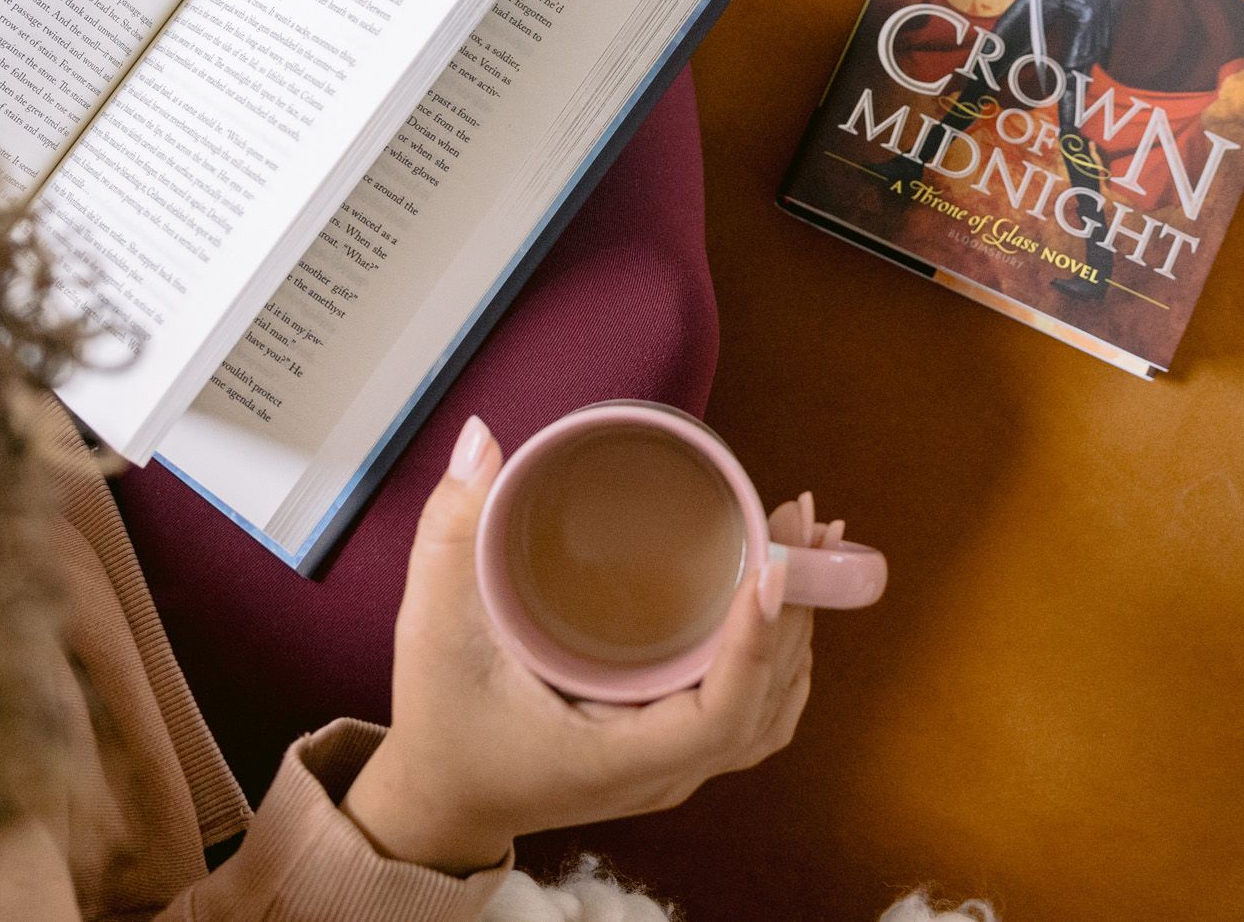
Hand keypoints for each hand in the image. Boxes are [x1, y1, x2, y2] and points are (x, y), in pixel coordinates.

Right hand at [339, 416, 816, 874]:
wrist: (439, 801)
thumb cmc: (440, 724)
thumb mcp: (433, 626)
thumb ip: (452, 532)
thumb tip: (482, 441)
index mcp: (616, 759)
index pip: (721, 716)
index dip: (758, 644)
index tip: (772, 567)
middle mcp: (661, 773)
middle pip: (767, 701)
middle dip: (796, 608)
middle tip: (801, 517)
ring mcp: (674, 768)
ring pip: (771, 709)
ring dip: (798, 630)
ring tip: (810, 542)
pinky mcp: (672, 750)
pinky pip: (753, 712)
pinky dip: (778, 656)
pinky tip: (782, 598)